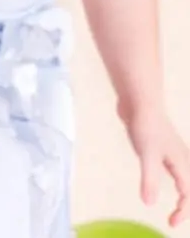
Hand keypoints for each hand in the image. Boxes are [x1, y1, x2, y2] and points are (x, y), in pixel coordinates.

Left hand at [126, 104, 189, 226]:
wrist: (140, 102)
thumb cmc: (146, 126)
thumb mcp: (146, 155)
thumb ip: (149, 179)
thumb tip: (149, 204)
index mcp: (184, 166)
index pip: (189, 196)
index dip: (183, 213)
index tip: (171, 223)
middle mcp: (184, 161)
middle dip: (187, 207)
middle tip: (174, 220)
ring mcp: (175, 154)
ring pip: (187, 180)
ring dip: (186, 196)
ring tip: (178, 208)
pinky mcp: (165, 148)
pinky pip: (178, 171)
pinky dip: (179, 183)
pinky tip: (172, 182)